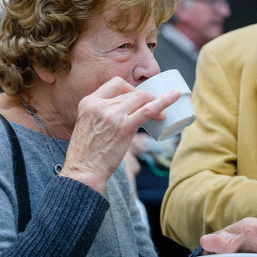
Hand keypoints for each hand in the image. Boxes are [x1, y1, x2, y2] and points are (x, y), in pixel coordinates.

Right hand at [60, 76, 179, 193]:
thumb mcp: (88, 124)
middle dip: (146, 99)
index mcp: (89, 102)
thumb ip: (103, 114)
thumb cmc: (87, 153)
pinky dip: (163, 102)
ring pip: (141, 98)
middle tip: (154, 109)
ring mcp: (112, 114)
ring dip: (155, 102)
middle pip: (130, 93)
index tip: (139, 98)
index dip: (131, 89)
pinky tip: (173, 97)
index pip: (116, 84)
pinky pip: (147, 110)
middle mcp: (99, 105)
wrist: (83, 172)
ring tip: (163, 114)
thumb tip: (125, 113)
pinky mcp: (124, 127)